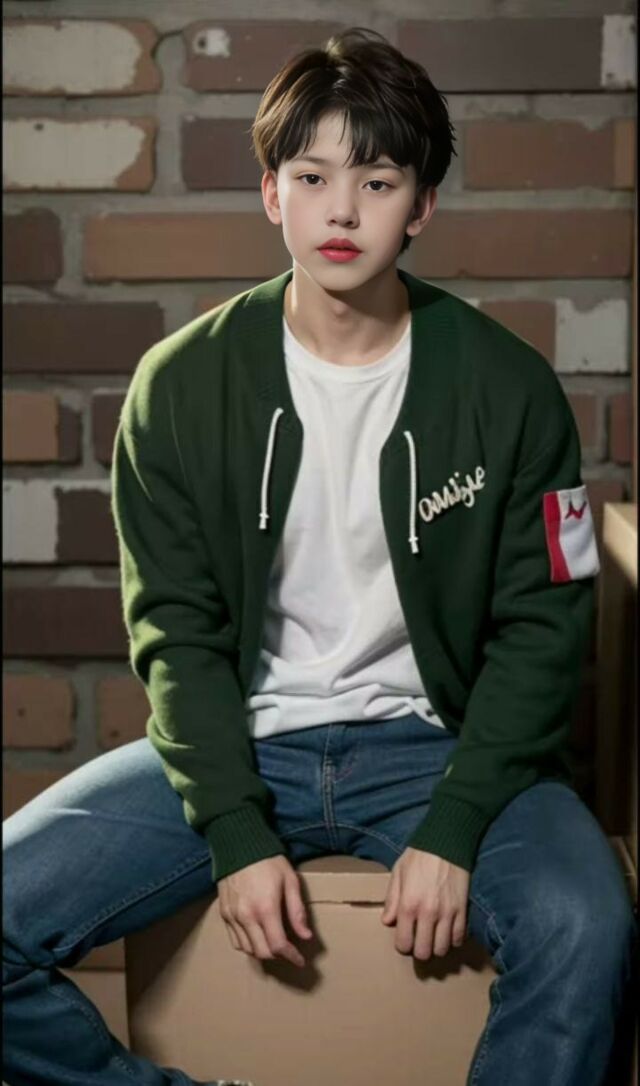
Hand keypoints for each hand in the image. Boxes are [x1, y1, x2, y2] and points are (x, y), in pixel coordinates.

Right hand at [217, 854, 312, 968]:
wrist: (239, 844)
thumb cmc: (268, 860)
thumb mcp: (290, 880)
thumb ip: (297, 911)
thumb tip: (306, 936)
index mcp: (265, 908)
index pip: (278, 946)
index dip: (291, 956)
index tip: (300, 960)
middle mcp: (246, 916)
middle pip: (262, 952)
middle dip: (278, 955)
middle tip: (288, 950)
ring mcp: (232, 916)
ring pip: (247, 949)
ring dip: (262, 951)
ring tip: (273, 942)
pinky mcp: (224, 913)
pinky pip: (235, 940)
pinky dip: (247, 944)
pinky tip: (256, 936)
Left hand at [381, 847, 469, 960]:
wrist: (446, 842)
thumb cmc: (418, 856)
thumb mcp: (398, 873)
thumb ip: (392, 899)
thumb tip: (388, 921)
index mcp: (409, 905)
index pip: (404, 944)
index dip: (403, 946)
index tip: (405, 939)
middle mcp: (428, 913)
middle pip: (424, 952)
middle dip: (420, 951)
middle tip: (419, 942)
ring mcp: (447, 913)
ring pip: (442, 949)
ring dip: (437, 947)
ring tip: (434, 938)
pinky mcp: (462, 910)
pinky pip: (459, 937)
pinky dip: (453, 939)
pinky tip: (447, 932)